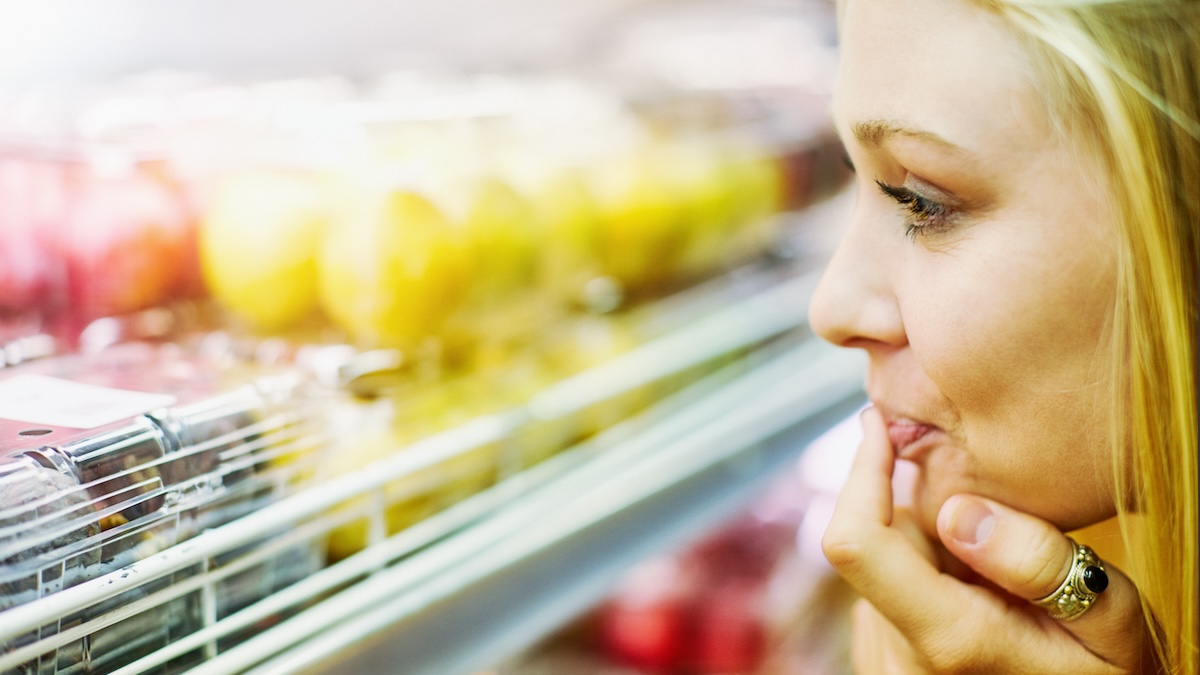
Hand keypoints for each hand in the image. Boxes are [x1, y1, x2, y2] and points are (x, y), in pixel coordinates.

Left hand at [822, 408, 1152, 673]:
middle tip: (996, 520)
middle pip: (880, 543)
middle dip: (924, 513)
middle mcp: (899, 656)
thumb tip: (959, 510)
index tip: (882, 426)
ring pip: (887, 565)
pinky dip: (927, 580)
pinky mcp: (884, 665)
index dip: (862, 473)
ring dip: (930, 549)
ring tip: (998, 576)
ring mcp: (886, 665)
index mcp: (948, 637)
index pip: (856, 542)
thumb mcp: (1110, 621)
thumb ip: (1042, 563)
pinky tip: (981, 599)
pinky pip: (890, 596)